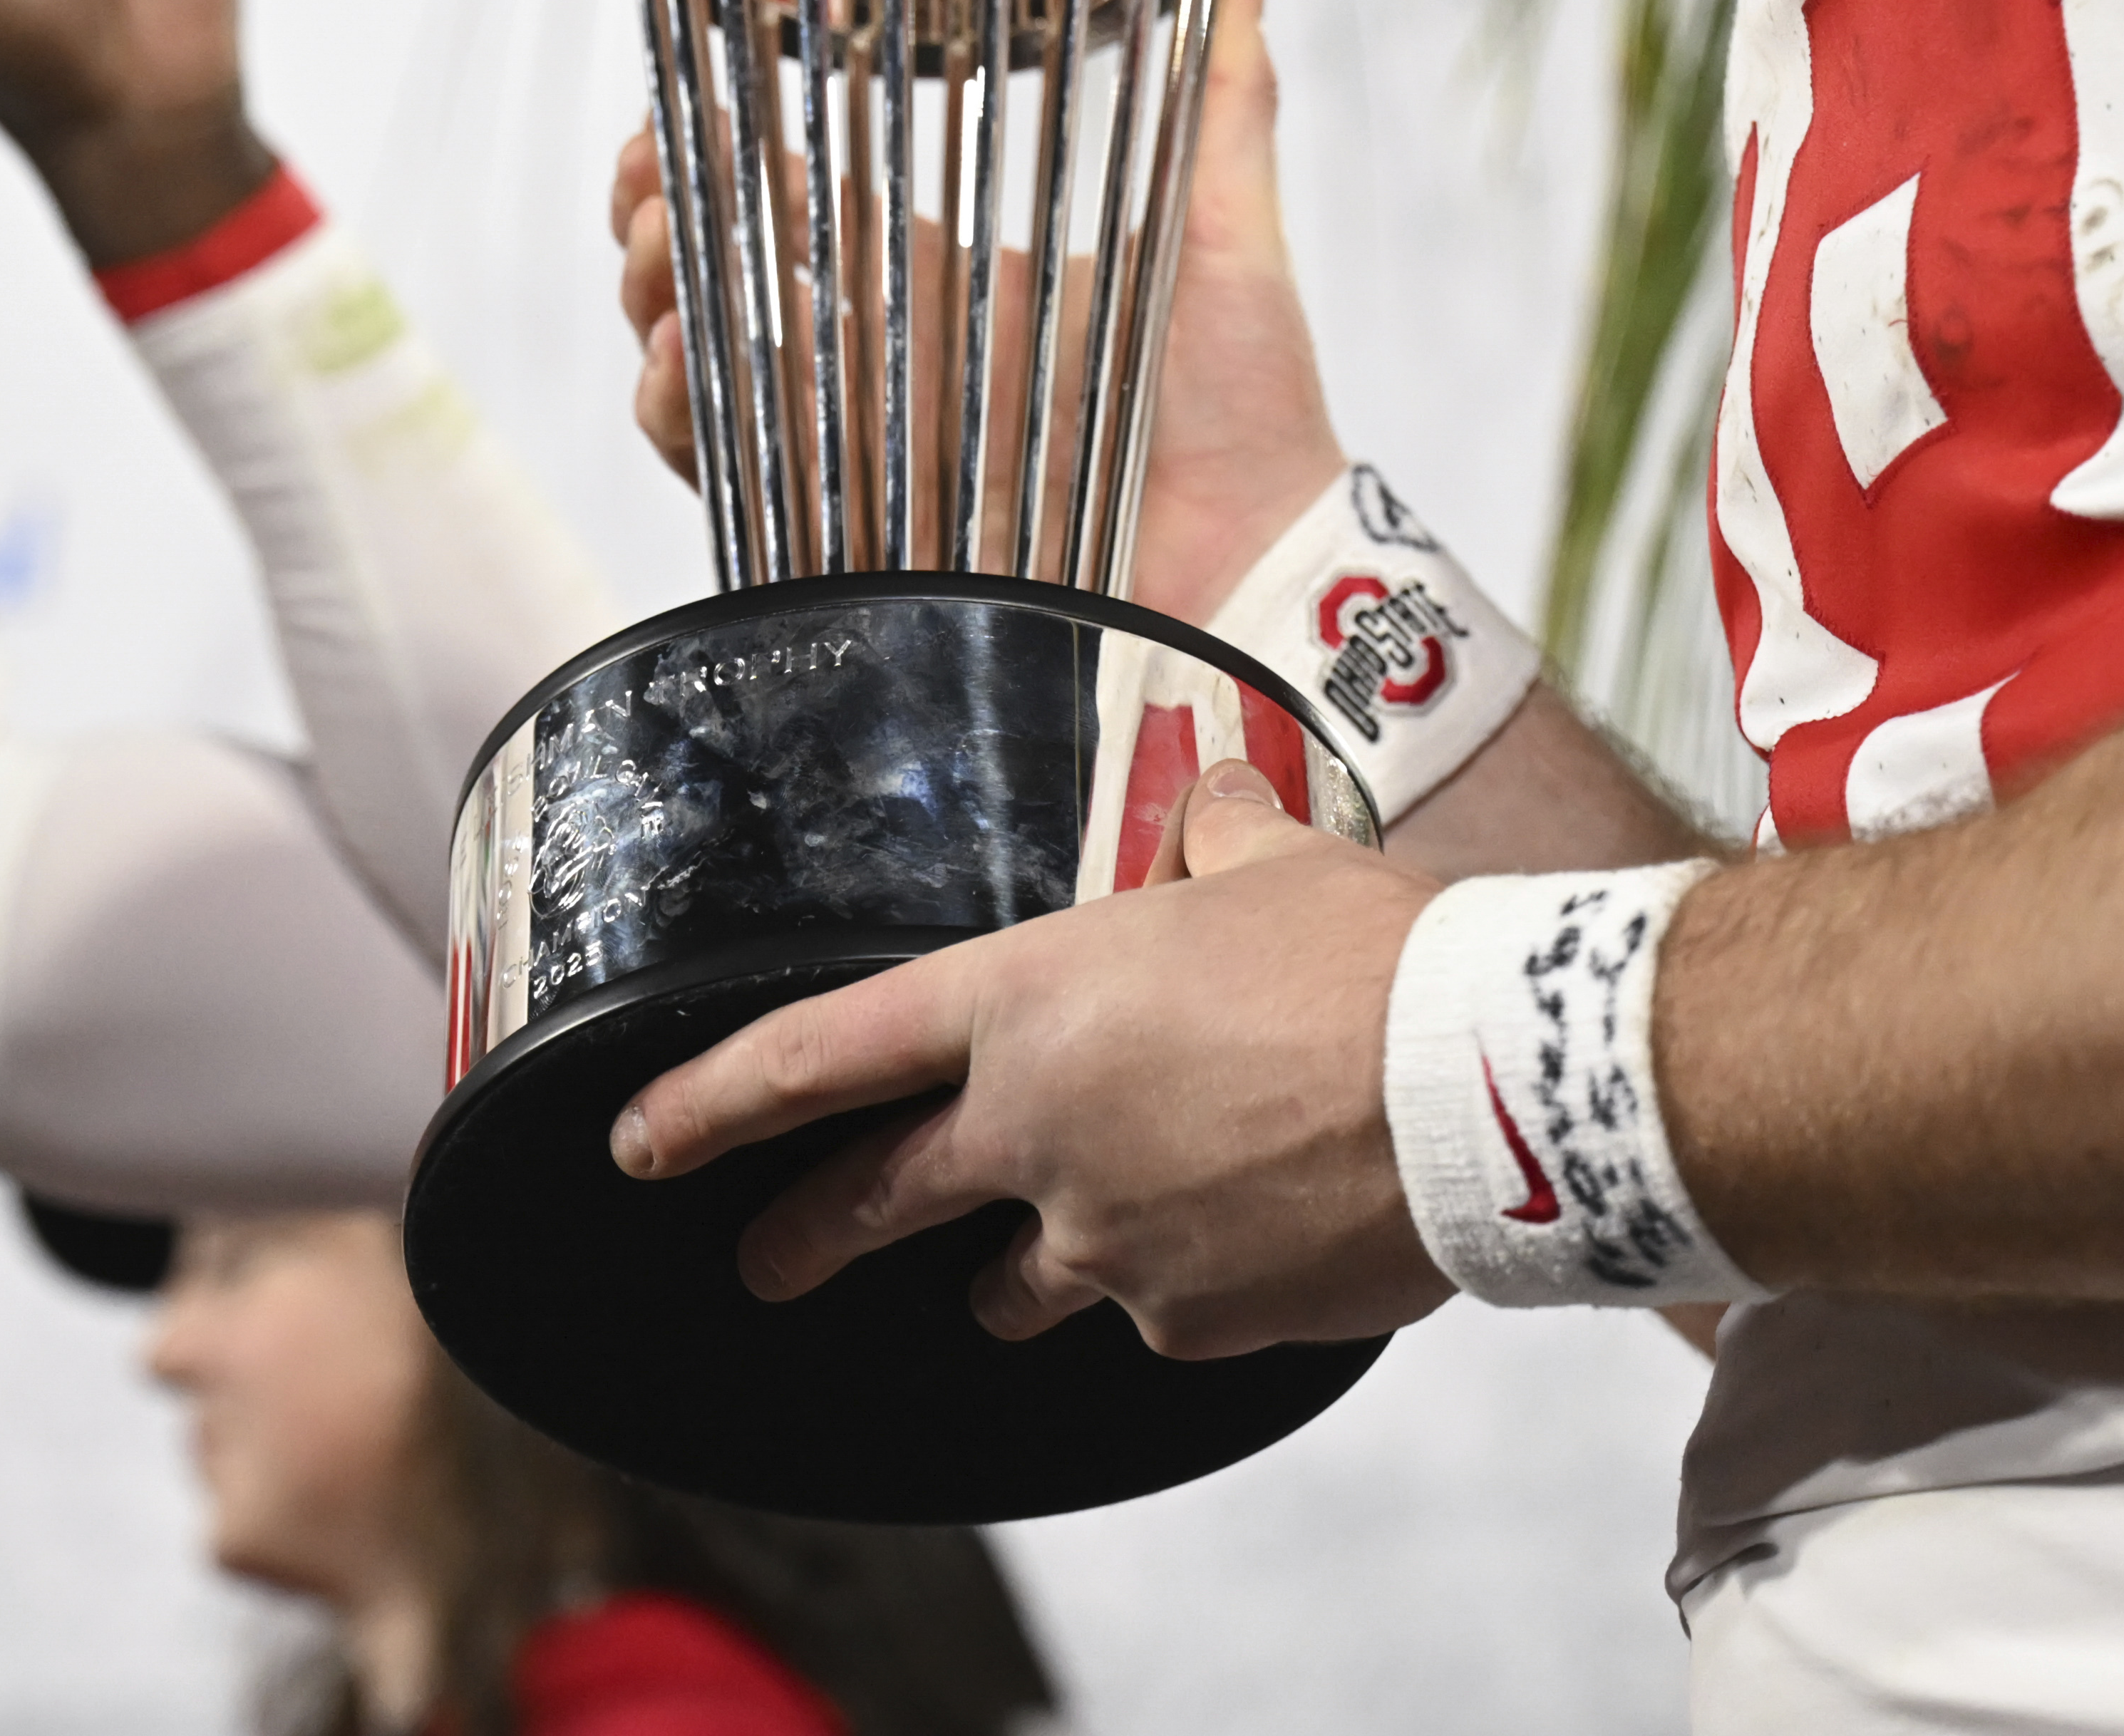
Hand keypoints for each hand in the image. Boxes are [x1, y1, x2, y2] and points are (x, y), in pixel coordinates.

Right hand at [605, 0, 1351, 612]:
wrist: (1261, 567)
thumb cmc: (1253, 411)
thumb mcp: (1228, 238)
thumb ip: (1224, 106)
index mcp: (958, 290)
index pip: (808, 210)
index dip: (731, 158)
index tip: (680, 105)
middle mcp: (897, 367)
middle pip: (729, 285)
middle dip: (659, 222)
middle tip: (643, 178)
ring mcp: (870, 453)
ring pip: (710, 376)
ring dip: (656, 307)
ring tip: (652, 260)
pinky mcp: (861, 539)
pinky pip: (735, 480)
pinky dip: (686, 419)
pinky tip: (682, 362)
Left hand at [611, 761, 1448, 1359]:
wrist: (1485, 1088)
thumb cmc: (1372, 953)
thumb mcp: (1269, 859)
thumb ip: (1212, 835)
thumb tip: (1215, 799)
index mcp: (1026, 1002)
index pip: (818, 1057)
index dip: (711, 1102)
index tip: (638, 1140)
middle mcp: (1037, 1133)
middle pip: (875, 1202)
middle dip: (803, 1235)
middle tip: (764, 1260)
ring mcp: (1107, 1246)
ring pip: (1020, 1281)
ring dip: (1017, 1273)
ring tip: (1028, 1274)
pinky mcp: (1187, 1324)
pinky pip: (1153, 1315)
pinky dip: (1174, 1287)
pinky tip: (1236, 1248)